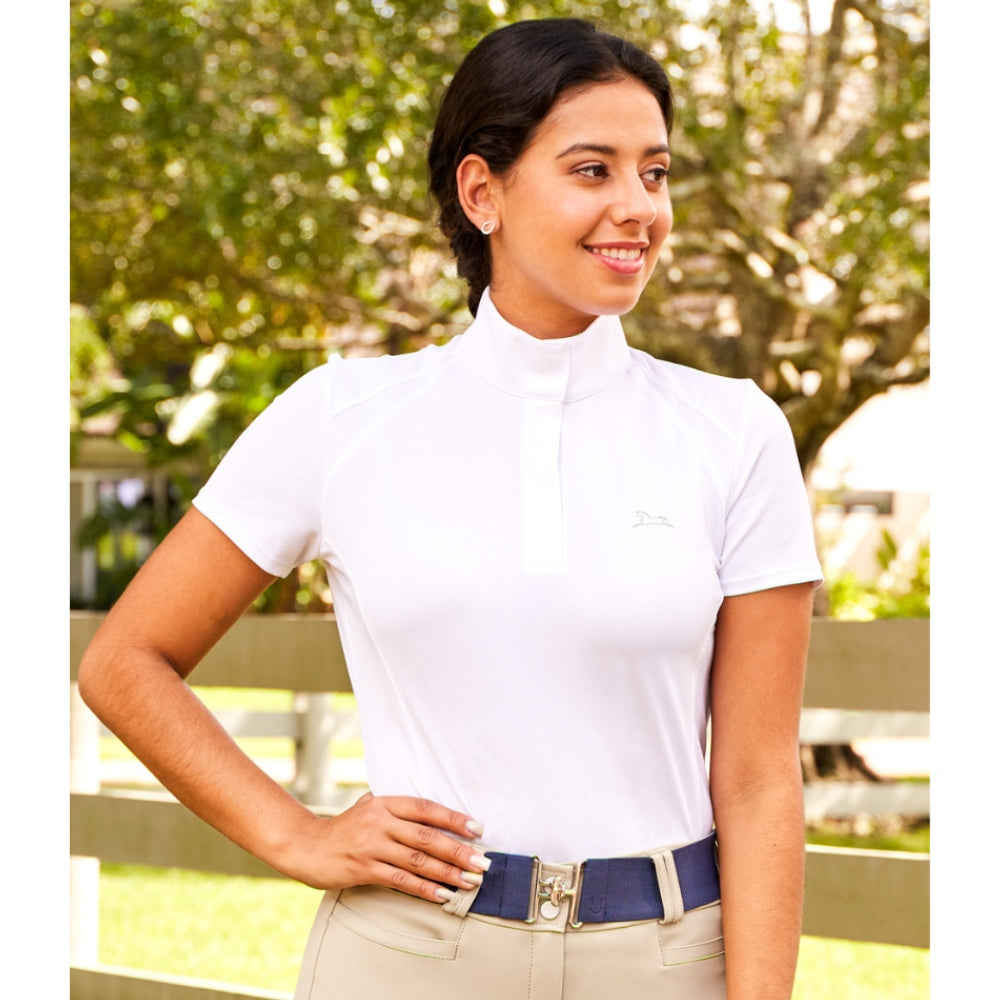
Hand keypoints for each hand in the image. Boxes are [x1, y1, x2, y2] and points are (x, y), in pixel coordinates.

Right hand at [280, 793, 489, 902]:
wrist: (306, 845)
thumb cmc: (345, 827)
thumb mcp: (368, 806)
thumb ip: (396, 808)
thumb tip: (433, 813)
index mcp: (384, 802)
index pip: (426, 808)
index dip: (453, 818)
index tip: (477, 829)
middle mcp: (380, 822)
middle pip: (427, 837)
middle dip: (458, 851)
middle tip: (483, 862)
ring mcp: (371, 846)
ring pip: (417, 861)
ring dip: (447, 873)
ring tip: (470, 882)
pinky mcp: (364, 869)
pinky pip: (400, 880)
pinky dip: (424, 889)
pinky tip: (442, 895)